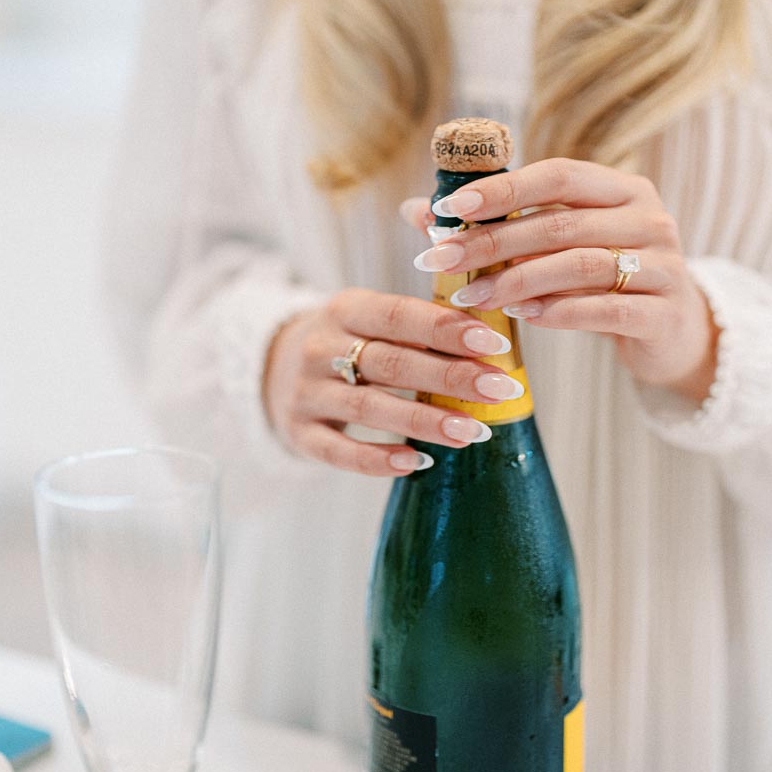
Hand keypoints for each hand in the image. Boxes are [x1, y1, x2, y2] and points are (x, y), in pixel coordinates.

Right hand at [263, 289, 525, 476]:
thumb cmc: (349, 341)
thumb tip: (492, 333)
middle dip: (449, 377)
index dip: (446, 329)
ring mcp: (307, 393)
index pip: (398, 314)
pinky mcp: (299, 432)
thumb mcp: (370, 317)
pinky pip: (339, 451)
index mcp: (346, 309)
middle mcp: (321, 348)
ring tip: (472, 431)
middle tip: (498, 390)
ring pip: (369, 408)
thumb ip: (419, 322)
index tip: (493, 344)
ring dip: (424, 421)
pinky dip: (378, 459)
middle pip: (391, 363)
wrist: (273, 367)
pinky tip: (417, 462)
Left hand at [404, 159, 720, 402]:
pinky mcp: (664, 313)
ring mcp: (664, 265)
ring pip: (580, 265)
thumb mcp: (556, 247)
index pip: (557, 175)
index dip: (502, 190)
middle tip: (441, 262)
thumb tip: (415, 210)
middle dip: (492, 242)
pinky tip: (521, 316)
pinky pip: (605, 309)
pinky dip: (558, 312)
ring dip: (516, 280)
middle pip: (560, 223)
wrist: (671, 333)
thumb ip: (498, 225)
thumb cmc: (600, 281)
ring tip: (472, 296)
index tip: (447, 209)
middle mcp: (649, 218)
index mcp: (621, 189)